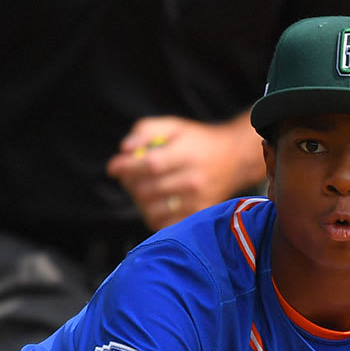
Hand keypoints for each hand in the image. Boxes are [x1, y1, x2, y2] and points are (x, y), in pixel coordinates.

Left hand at [106, 115, 261, 229]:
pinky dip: (153, 216)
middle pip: (148, 189)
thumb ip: (146, 131)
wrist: (235, 159)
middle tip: (131, 177)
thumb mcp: (174, 126)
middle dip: (130, 184)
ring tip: (144, 190)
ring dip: (140, 201)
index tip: (113, 167)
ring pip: (152, 209)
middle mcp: (194, 179)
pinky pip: (165, 224)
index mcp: (187, 154)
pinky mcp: (199, 215)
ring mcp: (198, 200)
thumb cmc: (198, 142)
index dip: (126, 167)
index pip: (150, 164)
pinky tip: (155, 204)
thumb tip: (124, 149)